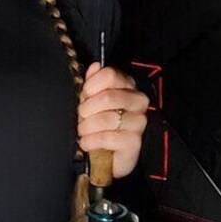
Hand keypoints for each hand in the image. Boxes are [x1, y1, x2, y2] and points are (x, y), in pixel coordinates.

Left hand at [77, 62, 148, 178]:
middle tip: (81, 117)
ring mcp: (139, 121)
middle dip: (87, 109)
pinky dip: (91, 141)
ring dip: (87, 127)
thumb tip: (95, 66)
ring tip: (82, 131)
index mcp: (127, 85)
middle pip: (108, 96)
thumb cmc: (97, 124)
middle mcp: (137, 101)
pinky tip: (86, 142)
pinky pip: (108, 138)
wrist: (105, 156)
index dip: (91, 85)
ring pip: (106, 118)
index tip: (84, 96)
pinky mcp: (135, 142)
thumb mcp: (90, 100)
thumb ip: (92, 83)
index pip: (110, 74)